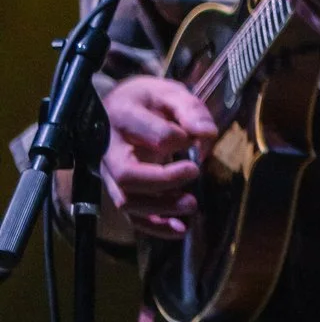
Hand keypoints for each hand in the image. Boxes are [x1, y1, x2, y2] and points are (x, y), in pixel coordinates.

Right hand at [100, 76, 216, 237]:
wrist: (119, 108)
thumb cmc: (147, 101)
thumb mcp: (168, 92)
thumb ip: (190, 109)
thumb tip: (206, 134)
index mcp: (123, 117)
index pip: (151, 134)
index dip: (177, 137)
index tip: (193, 136)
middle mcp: (110, 150)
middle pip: (128, 175)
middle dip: (163, 180)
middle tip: (193, 171)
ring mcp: (111, 173)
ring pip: (127, 200)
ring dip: (161, 208)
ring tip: (191, 205)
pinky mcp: (119, 189)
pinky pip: (131, 215)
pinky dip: (154, 226)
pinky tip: (179, 229)